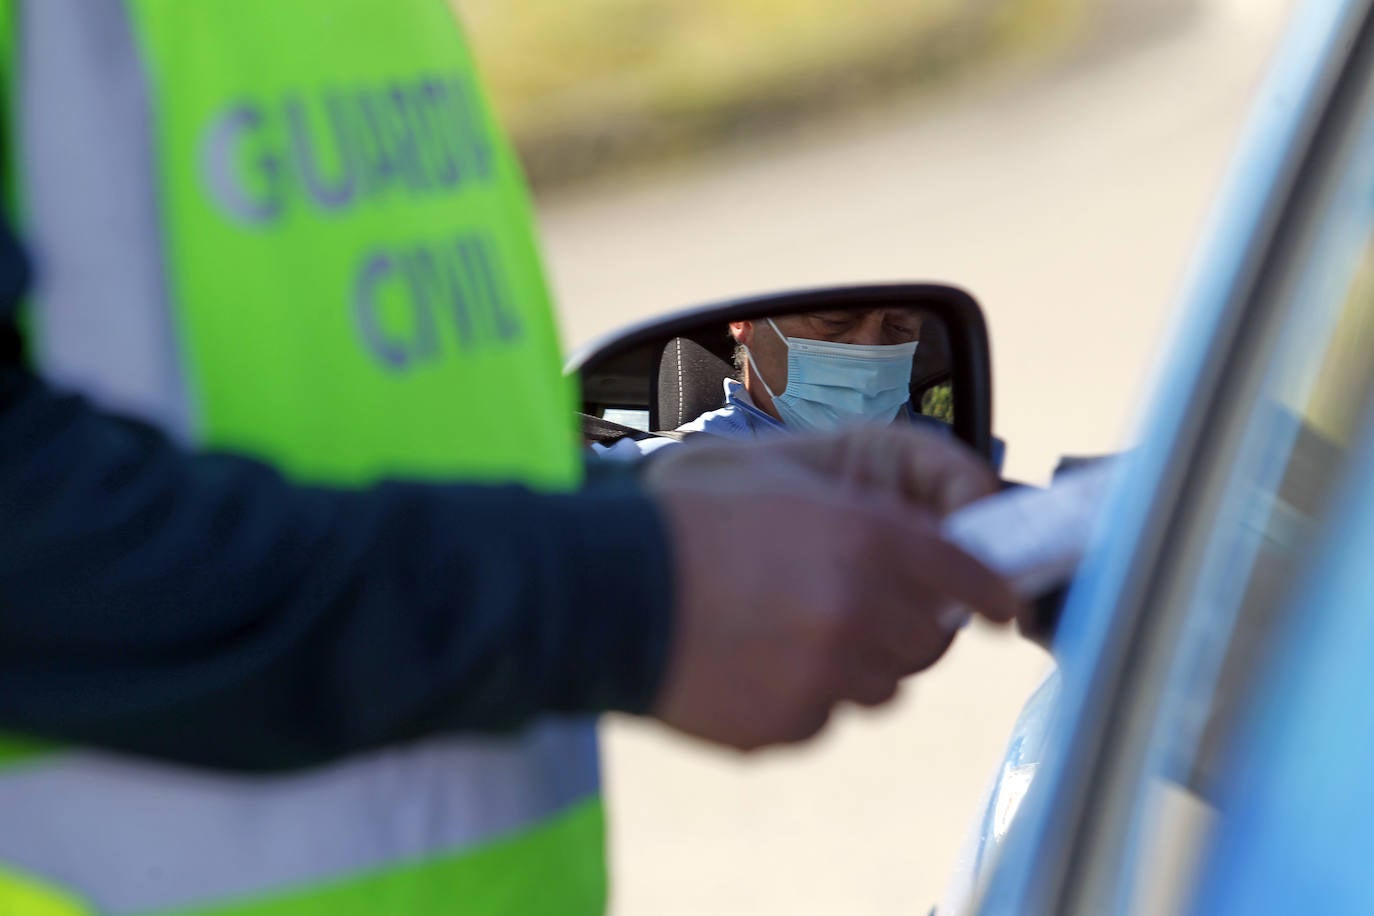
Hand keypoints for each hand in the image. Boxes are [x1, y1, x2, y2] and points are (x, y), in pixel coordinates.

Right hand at [643, 426, 1022, 750]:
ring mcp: (823, 677)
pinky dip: (804, 694)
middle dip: (906, 623)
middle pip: (926, 641)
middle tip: (862, 605)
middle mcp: (857, 611)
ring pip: (880, 685)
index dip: (988, 589)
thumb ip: (870, 524)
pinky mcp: (787, 725)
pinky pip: (823, 715)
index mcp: (865, 538)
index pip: (964, 573)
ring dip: (856, 662)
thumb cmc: (689, 524)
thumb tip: (923, 562)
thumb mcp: (788, 488)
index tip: (1000, 603)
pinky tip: (754, 659)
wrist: (605, 589)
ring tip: (790, 630)